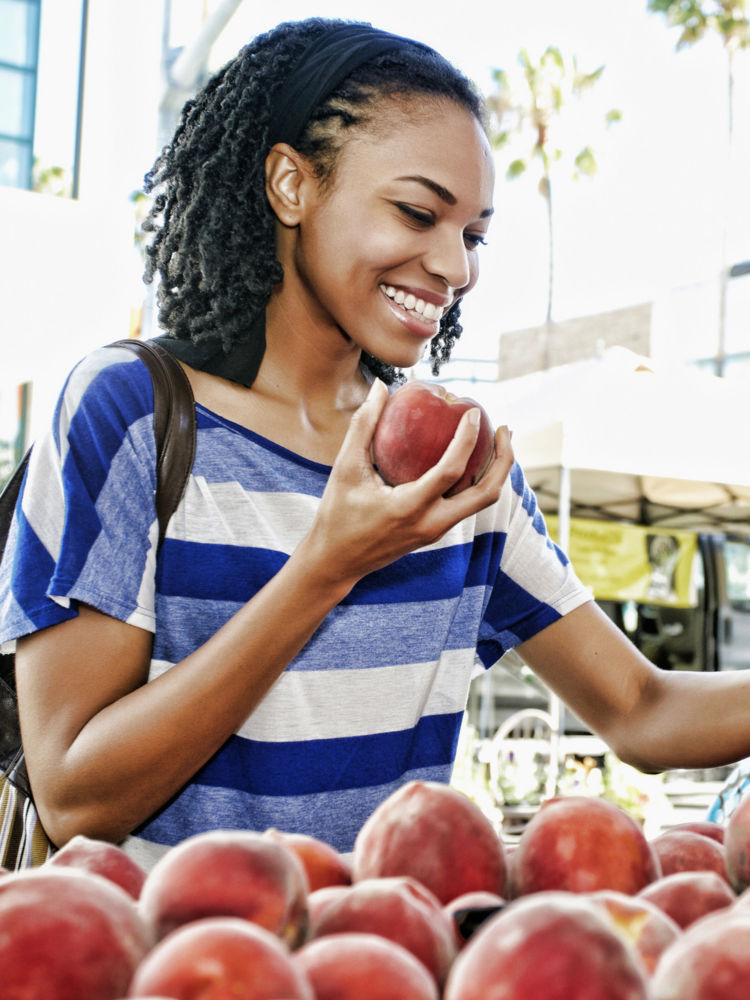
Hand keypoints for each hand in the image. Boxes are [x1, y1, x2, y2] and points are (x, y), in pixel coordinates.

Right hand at [303, 379, 513, 587]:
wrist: (336, 561)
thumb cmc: (337, 514)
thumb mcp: (345, 468)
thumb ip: (363, 426)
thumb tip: (381, 386)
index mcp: (409, 508)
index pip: (451, 471)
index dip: (467, 439)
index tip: (473, 412)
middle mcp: (430, 523)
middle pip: (486, 494)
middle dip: (504, 460)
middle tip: (504, 429)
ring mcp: (436, 531)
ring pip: (481, 502)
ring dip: (495, 471)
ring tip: (496, 440)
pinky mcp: (435, 532)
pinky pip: (467, 504)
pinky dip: (476, 480)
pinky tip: (470, 457)